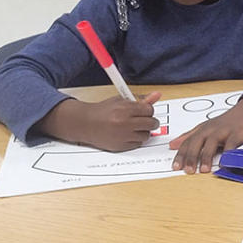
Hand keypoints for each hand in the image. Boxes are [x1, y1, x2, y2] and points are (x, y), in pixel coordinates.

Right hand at [39, 92, 160, 150]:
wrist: (85, 123)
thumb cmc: (103, 111)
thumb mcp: (121, 101)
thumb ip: (140, 99)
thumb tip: (157, 95)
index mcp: (124, 109)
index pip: (149, 110)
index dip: (148, 111)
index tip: (144, 111)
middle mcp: (124, 123)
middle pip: (152, 124)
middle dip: (150, 121)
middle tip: (143, 120)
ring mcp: (122, 136)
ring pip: (146, 135)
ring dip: (142, 131)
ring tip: (133, 127)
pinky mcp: (120, 147)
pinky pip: (138, 144)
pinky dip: (135, 139)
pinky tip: (127, 134)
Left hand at [169, 95, 242, 172]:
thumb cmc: (226, 122)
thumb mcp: (205, 127)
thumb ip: (189, 136)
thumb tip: (172, 145)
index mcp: (203, 129)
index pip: (188, 142)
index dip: (181, 155)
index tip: (176, 166)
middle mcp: (211, 129)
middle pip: (197, 142)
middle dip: (191, 157)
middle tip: (188, 170)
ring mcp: (224, 131)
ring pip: (212, 143)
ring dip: (207, 156)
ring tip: (204, 169)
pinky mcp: (237, 133)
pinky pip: (231, 144)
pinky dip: (227, 154)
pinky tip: (224, 162)